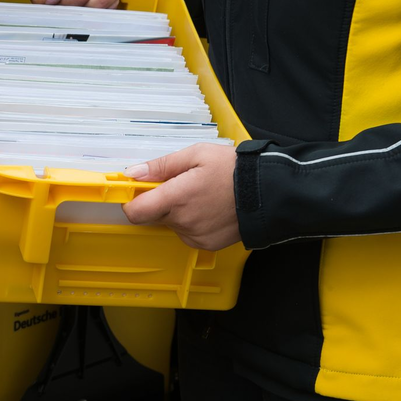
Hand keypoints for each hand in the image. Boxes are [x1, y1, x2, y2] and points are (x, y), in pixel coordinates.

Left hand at [122, 143, 241, 250]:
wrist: (268, 192)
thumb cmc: (234, 170)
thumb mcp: (197, 155)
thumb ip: (162, 165)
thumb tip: (134, 174)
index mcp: (177, 197)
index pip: (136, 212)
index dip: (132, 202)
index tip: (137, 192)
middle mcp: (183, 221)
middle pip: (153, 216)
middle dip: (159, 202)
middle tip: (180, 186)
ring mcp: (195, 236)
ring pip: (171, 224)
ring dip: (177, 212)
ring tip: (201, 196)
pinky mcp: (206, 245)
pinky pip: (187, 234)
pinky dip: (191, 223)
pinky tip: (209, 209)